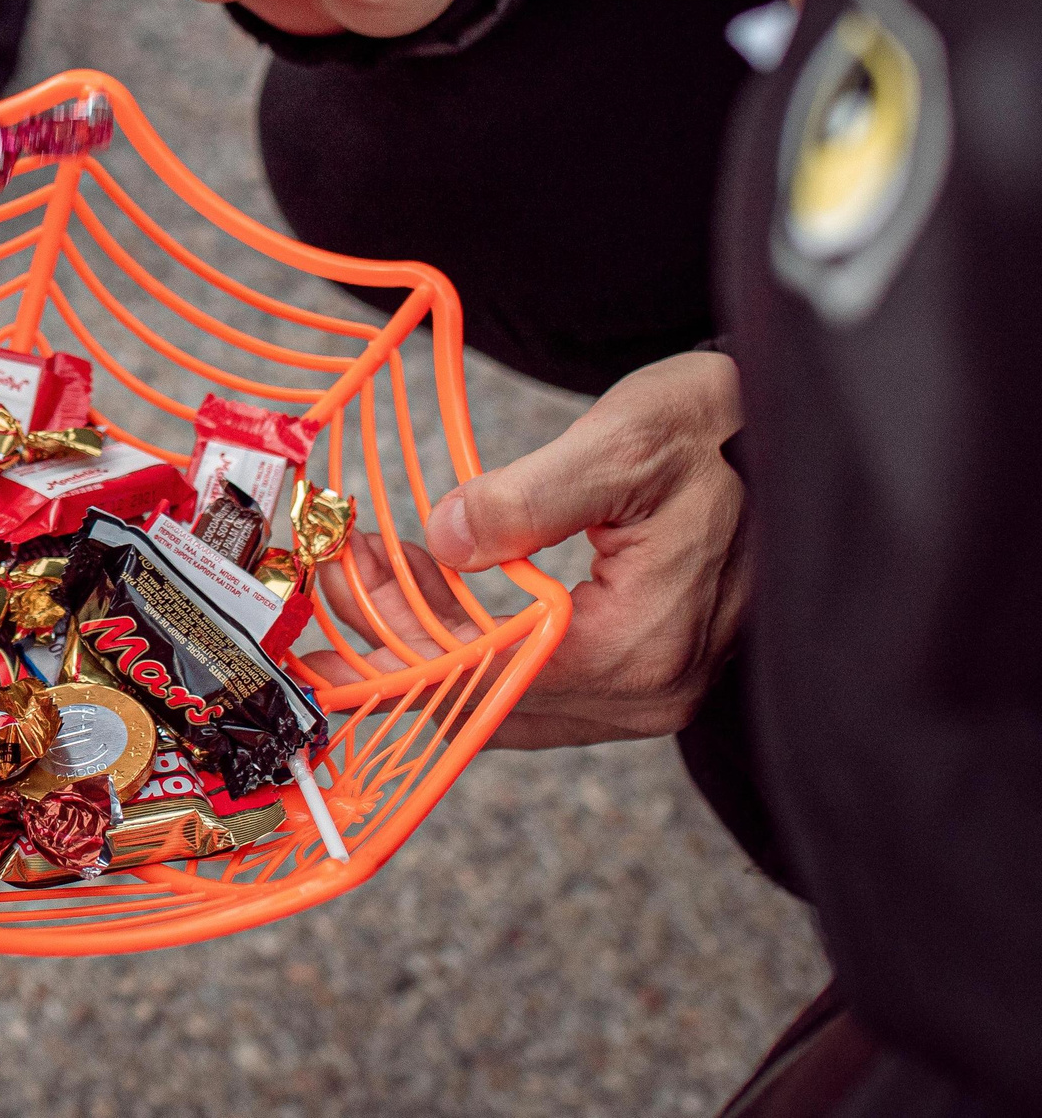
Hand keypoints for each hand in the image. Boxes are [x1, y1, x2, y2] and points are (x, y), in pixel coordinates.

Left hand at [301, 351, 747, 747]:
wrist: (793, 429)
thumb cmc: (722, 430)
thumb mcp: (626, 442)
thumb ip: (529, 498)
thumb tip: (447, 540)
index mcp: (643, 647)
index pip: (490, 677)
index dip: (399, 643)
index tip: (333, 601)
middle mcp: (647, 692)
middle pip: (487, 696)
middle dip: (395, 639)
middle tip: (334, 571)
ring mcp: (647, 690)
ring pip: (503, 692)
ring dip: (425, 638)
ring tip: (362, 568)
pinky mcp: (640, 670)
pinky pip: (531, 675)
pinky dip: (470, 638)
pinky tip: (423, 582)